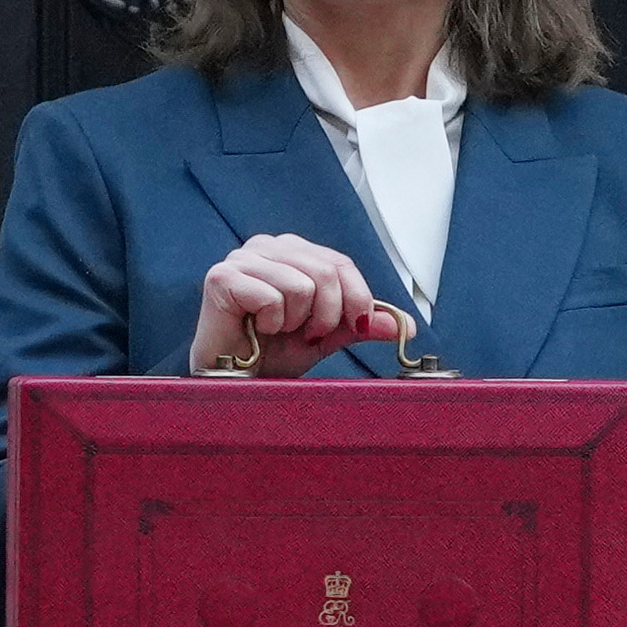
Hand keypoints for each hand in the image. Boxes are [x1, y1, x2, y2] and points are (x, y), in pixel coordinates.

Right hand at [190, 232, 413, 375]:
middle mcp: (266, 246)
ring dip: (296, 321)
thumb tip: (404, 325)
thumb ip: (359, 323)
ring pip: (302, 285)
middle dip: (328, 315)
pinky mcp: (221, 277)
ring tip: (276, 330)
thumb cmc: (272, 352)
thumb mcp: (326, 335)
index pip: (340, 262)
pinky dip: (271, 323)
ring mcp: (241, 258)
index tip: (359, 325)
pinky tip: (255, 329)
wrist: (235, 380)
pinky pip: (272, 297)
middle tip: (308, 334)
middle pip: (326, 271)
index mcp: (291, 251)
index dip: (358, 297)